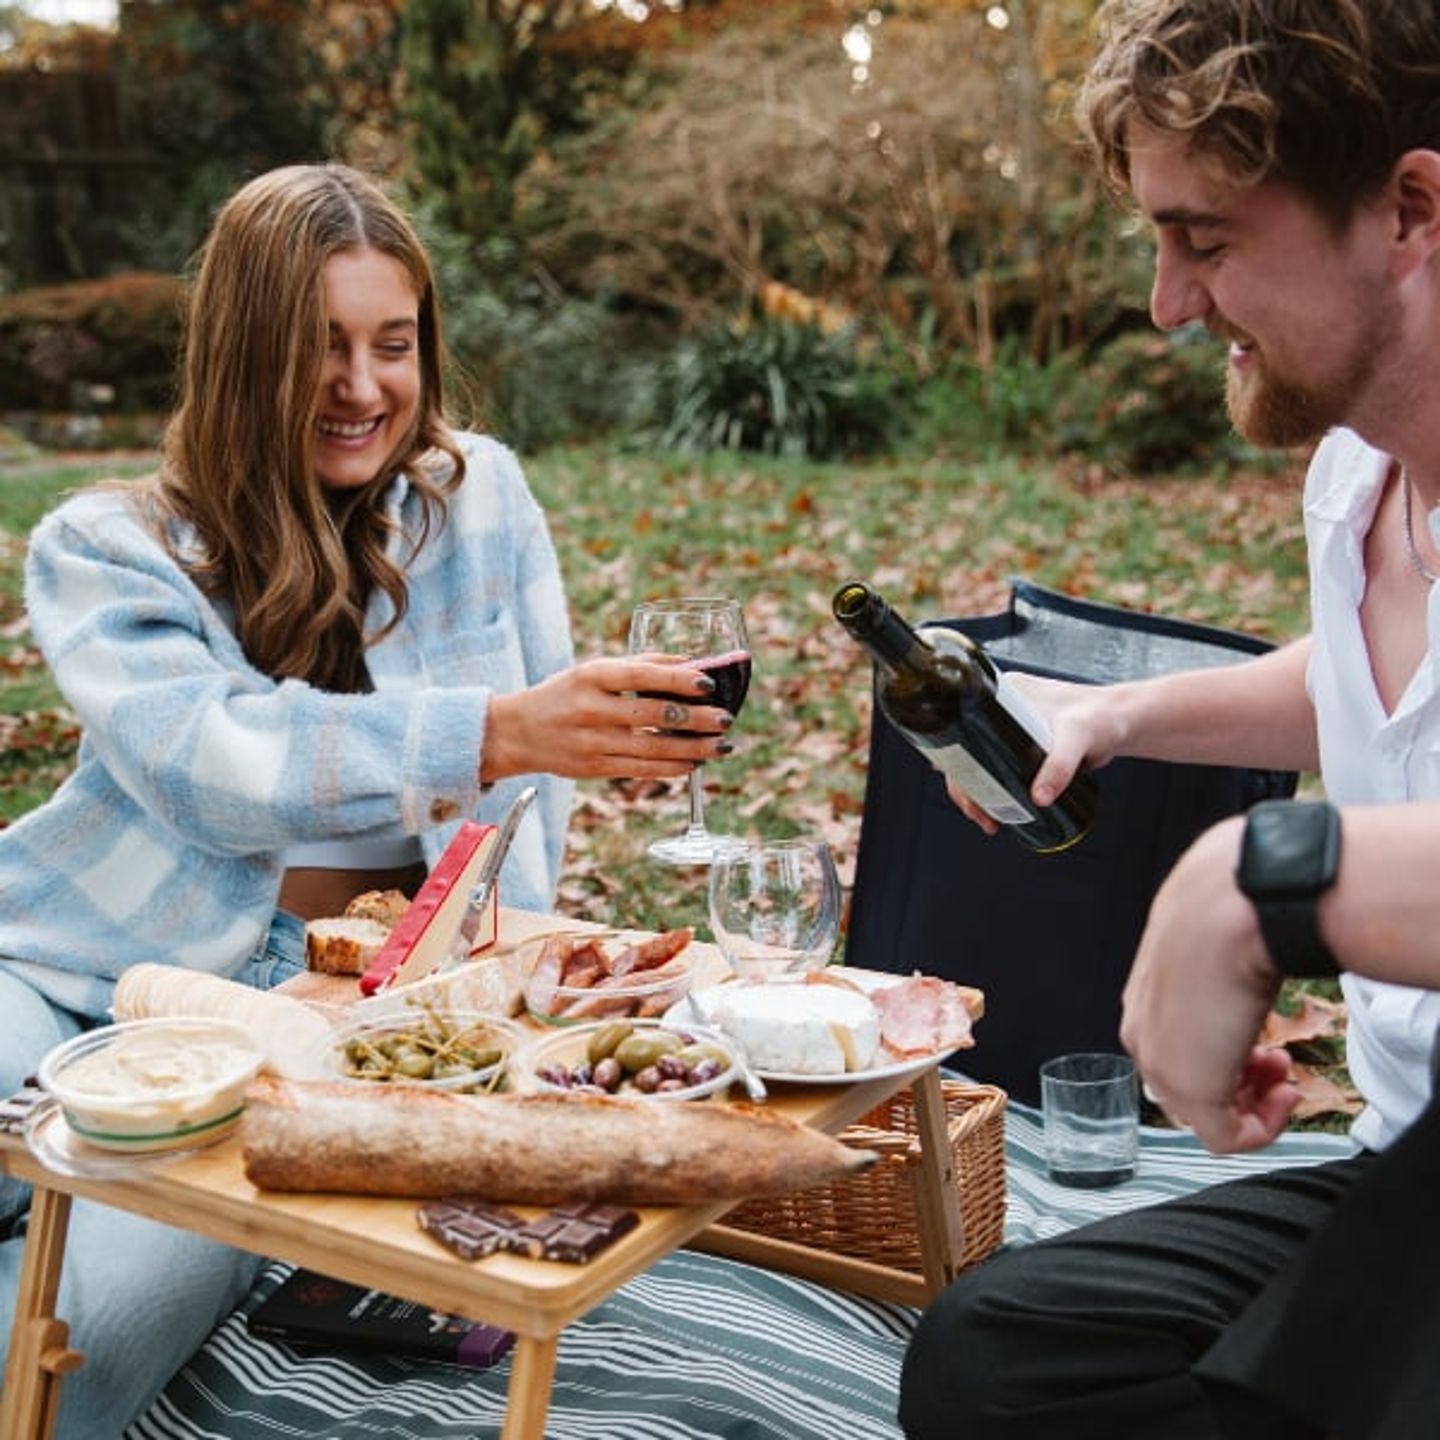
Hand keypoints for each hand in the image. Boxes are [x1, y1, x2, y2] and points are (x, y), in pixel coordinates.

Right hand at [480, 656, 734, 782]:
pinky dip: (671, 767)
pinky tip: (693, 763)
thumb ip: (640, 665)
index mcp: (592, 676)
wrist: (518, 732)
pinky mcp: (594, 768)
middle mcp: (591, 709)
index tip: (709, 684)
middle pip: (653, 714)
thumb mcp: (593, 670)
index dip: (678, 680)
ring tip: (720, 745)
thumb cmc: (565, 694)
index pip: (642, 676)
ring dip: (692, 748)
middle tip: (725, 719)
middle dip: (696, 718)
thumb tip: (691, 663)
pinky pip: (641, 770)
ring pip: (652, 747)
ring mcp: (592, 742)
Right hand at [945, 673, 1119, 828]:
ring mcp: (1012, 729)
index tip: (961, 789)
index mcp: (1001, 695)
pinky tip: (999, 810)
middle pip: (968, 752)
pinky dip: (997, 790)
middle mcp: (1001, 711)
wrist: (1124, 722)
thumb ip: (1059, 766)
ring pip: (983, 764)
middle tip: (979, 814)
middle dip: (966, 787)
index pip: (962, 728)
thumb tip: (1039, 799)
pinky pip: (1002, 769)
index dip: (954, 760)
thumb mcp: (1076, 737)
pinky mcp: (1026, 747)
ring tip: (988, 821)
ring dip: (980, 793)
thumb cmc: (1101, 717)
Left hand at [1120, 817, 1295, 1153]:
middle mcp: (1143, 1033)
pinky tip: (1284, 1091)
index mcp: (1144, 1000)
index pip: (1177, 1051)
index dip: (1226, 1055)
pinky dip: (1263, 1126)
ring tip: (1283, 1070)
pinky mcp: (1189, 1088)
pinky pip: (1224, 1138)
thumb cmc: (1225, 913)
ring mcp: (1160, 1064)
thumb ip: (1213, 964)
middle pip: (1188, 1086)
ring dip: (1254, 1103)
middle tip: (1277, 1060)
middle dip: (1240, 1081)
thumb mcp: (1209, 941)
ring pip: (1204, 1115)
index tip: (1264, 1043)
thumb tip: (1241, 960)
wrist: (1225, 910)